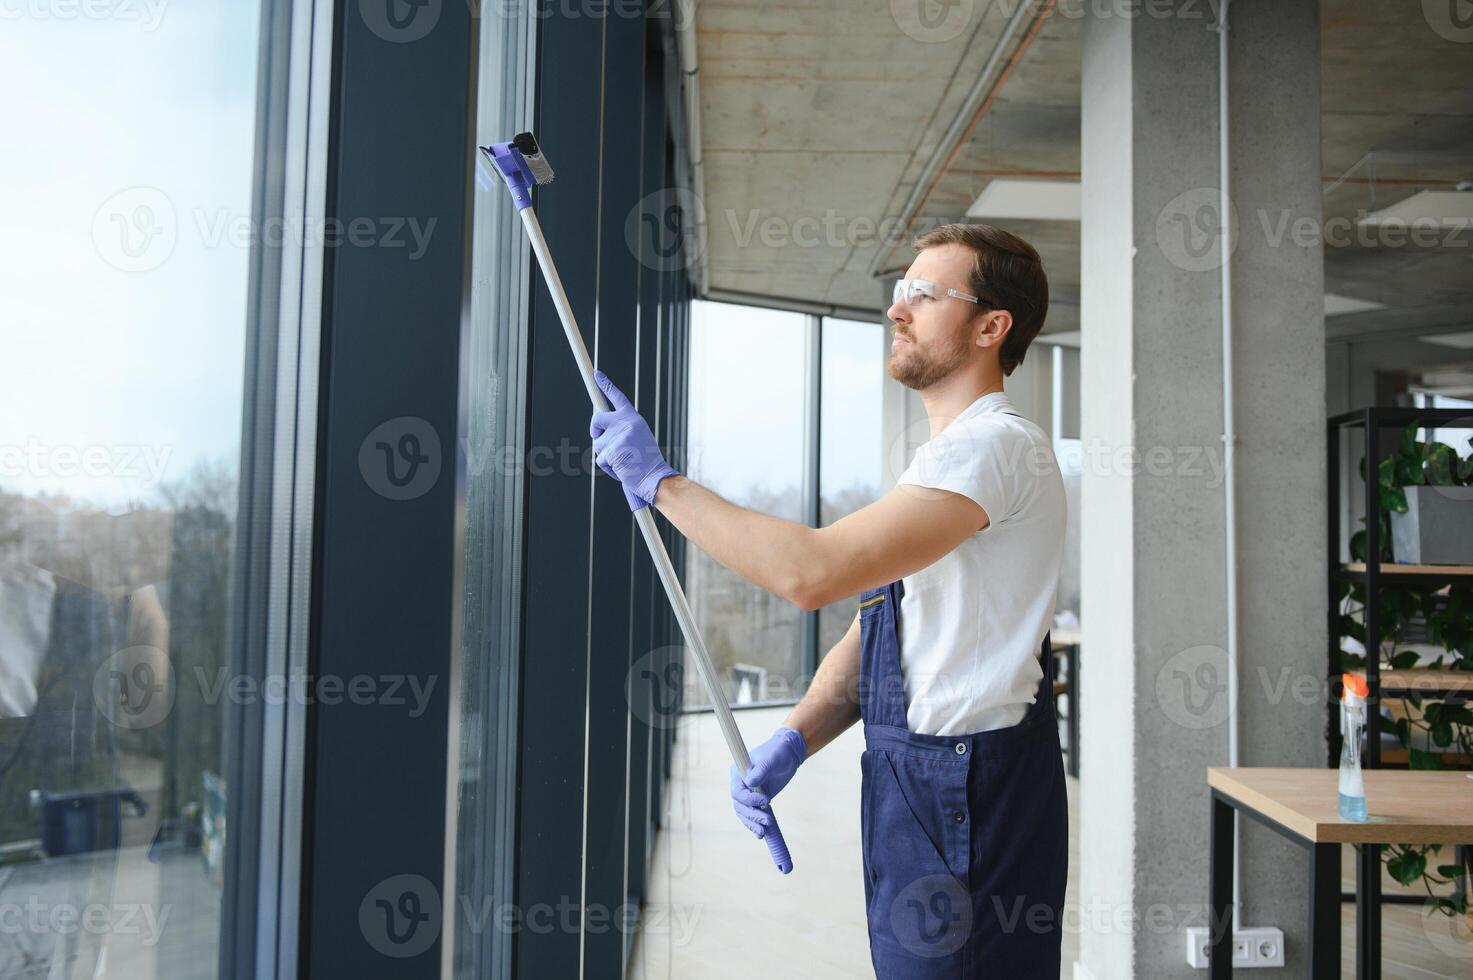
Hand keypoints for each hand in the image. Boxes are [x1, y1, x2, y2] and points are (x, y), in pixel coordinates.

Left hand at [589, 370, 678, 510]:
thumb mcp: (638, 438)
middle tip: (599, 437)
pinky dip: (608, 467)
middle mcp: (627, 423)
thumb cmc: (646, 461)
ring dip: (605, 455)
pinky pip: (600, 459)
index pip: (618, 397)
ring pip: (598, 444)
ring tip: (623, 461)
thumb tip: (599, 429)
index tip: (596, 374)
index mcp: (634, 418)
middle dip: (594, 430)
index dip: (606, 384)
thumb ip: (621, 429)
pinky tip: (622, 469)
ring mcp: (619, 436)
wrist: (655, 477)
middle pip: (597, 418)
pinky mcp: (612, 451)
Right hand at [729, 726, 806, 839]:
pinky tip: (762, 834)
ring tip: (764, 831)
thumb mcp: (771, 759)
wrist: (788, 754)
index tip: (766, 800)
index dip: (749, 800)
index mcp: (738, 773)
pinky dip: (755, 825)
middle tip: (767, 821)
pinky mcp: (757, 800)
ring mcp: (748, 794)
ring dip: (753, 823)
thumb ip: (760, 771)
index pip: (737, 792)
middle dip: (752, 815)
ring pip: (744, 813)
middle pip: (739, 806)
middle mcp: (740, 784)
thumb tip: (750, 783)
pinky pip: (752, 815)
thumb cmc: (778, 752)